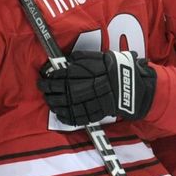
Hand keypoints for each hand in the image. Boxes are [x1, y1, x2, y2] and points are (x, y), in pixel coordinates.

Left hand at [37, 50, 156, 125]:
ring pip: (67, 104)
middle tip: (42, 88)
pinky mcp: (96, 113)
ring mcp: (90, 101)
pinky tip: (60, 114)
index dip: (50, 77)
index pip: (62, 75)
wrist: (133, 86)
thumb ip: (81, 58)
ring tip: (49, 101)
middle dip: (49, 90)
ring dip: (55, 103)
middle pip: (62, 90)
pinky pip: (78, 117)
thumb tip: (66, 60)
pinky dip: (67, 117)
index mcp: (86, 72)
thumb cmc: (115, 68)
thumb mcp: (99, 57)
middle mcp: (86, 87)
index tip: (43, 77)